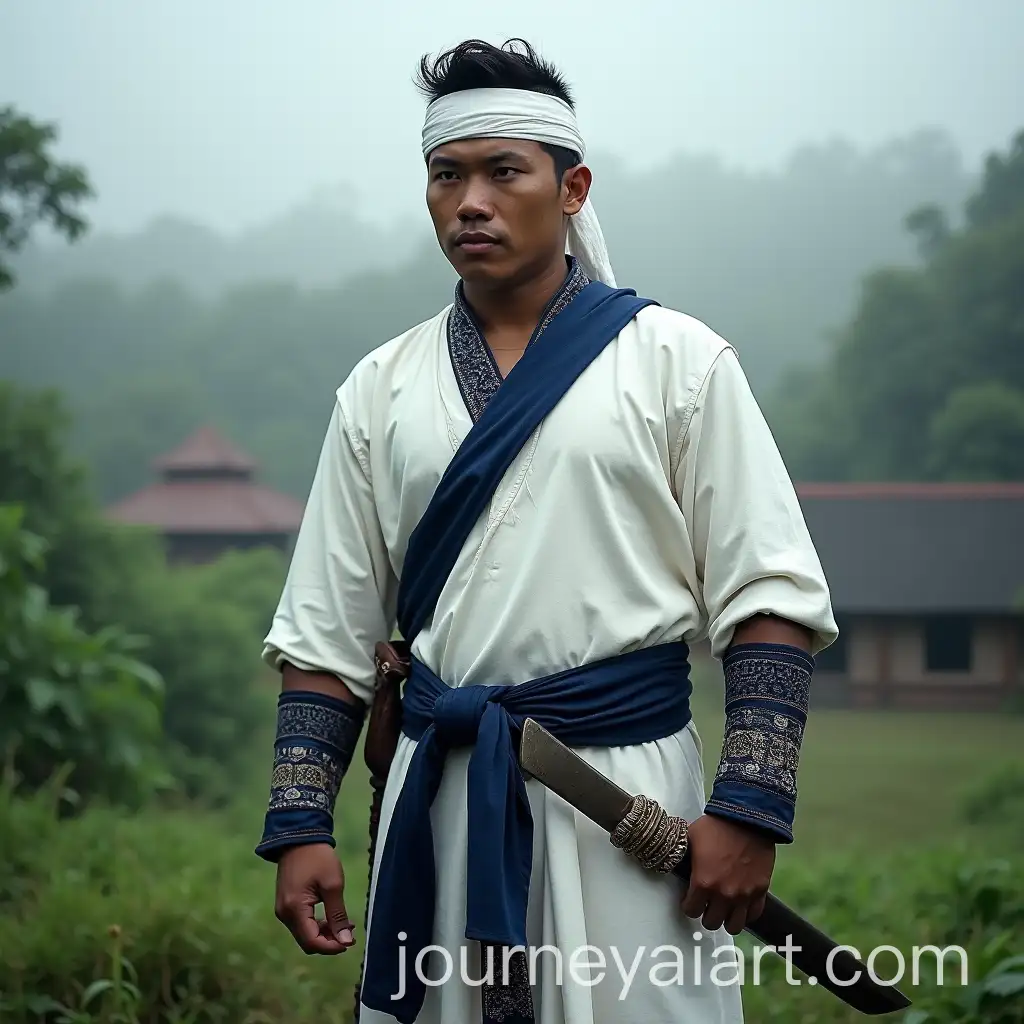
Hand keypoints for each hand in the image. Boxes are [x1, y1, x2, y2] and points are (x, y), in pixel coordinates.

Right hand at [274, 843, 356, 953]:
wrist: (299, 837)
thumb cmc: (318, 858)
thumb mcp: (333, 885)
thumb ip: (338, 916)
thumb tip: (346, 941)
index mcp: (294, 910)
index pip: (312, 942)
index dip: (332, 947)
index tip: (350, 941)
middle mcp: (284, 914)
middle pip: (307, 941)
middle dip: (329, 941)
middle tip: (350, 933)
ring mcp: (283, 909)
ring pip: (304, 934)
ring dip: (324, 933)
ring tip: (345, 924)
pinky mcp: (286, 904)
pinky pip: (301, 923)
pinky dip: (317, 924)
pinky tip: (332, 917)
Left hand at [680, 814, 774, 934]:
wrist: (747, 818)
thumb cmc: (717, 826)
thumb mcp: (690, 838)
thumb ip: (682, 856)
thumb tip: (673, 860)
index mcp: (703, 882)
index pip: (691, 911)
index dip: (688, 904)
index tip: (690, 899)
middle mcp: (724, 894)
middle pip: (711, 923)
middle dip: (706, 913)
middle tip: (706, 903)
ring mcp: (744, 895)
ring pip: (733, 925)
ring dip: (726, 918)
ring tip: (723, 907)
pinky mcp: (760, 890)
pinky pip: (753, 914)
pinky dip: (746, 912)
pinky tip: (740, 903)